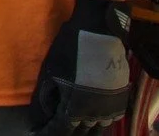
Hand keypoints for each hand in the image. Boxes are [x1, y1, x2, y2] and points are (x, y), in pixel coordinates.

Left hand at [28, 0, 131, 135]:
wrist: (99, 33)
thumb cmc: (70, 50)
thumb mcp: (50, 73)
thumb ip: (44, 99)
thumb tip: (39, 118)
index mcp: (75, 109)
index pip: (59, 130)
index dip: (47, 131)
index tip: (37, 132)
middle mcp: (95, 114)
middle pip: (80, 131)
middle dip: (67, 132)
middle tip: (55, 129)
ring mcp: (110, 108)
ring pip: (97, 127)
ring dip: (84, 129)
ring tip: (74, 129)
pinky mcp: (121, 99)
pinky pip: (111, 119)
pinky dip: (100, 122)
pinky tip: (94, 120)